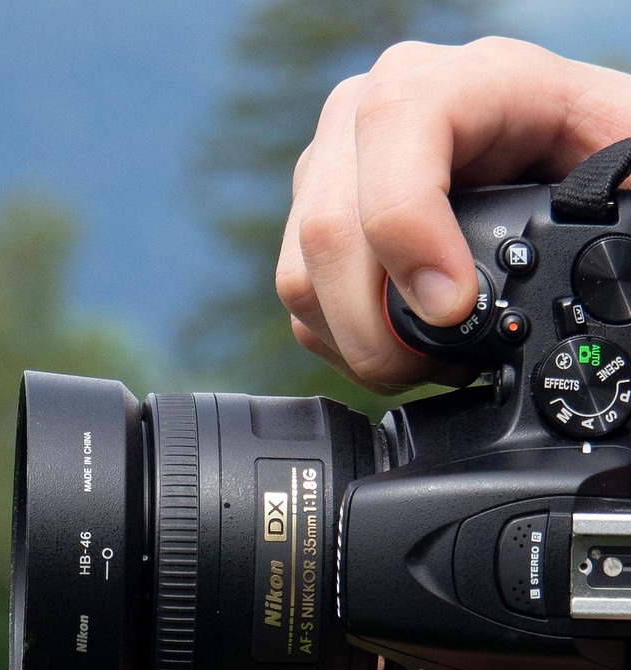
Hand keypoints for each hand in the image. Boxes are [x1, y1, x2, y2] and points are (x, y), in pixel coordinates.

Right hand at [279, 38, 630, 392]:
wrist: (558, 153)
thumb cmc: (597, 145)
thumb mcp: (626, 147)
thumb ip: (620, 189)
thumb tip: (605, 266)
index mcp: (464, 77)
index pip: (395, 126)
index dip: (409, 226)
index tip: (451, 310)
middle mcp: (373, 110)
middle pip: (331, 224)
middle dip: (377, 323)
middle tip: (435, 365)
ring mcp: (332, 164)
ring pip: (301, 271)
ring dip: (356, 341)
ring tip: (423, 363)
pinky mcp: (311, 214)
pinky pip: (298, 294)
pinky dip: (340, 339)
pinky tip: (397, 344)